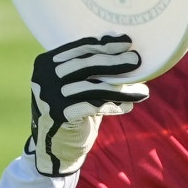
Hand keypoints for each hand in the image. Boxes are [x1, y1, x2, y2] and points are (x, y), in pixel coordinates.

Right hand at [28, 36, 146, 176]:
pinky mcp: (59, 114)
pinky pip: (94, 106)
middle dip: (115, 62)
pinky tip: (129, 106)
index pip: (79, 49)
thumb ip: (88, 68)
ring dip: (121, 89)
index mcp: (45, 63)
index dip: (105, 45)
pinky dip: (114, 105)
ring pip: (93, 87)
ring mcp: (49, 95)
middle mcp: (44, 77)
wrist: (53, 146)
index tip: (127, 42)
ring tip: (143, 91)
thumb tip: (125, 52)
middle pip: (86, 64)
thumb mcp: (73, 84)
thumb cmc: (69, 109)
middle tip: (137, 60)